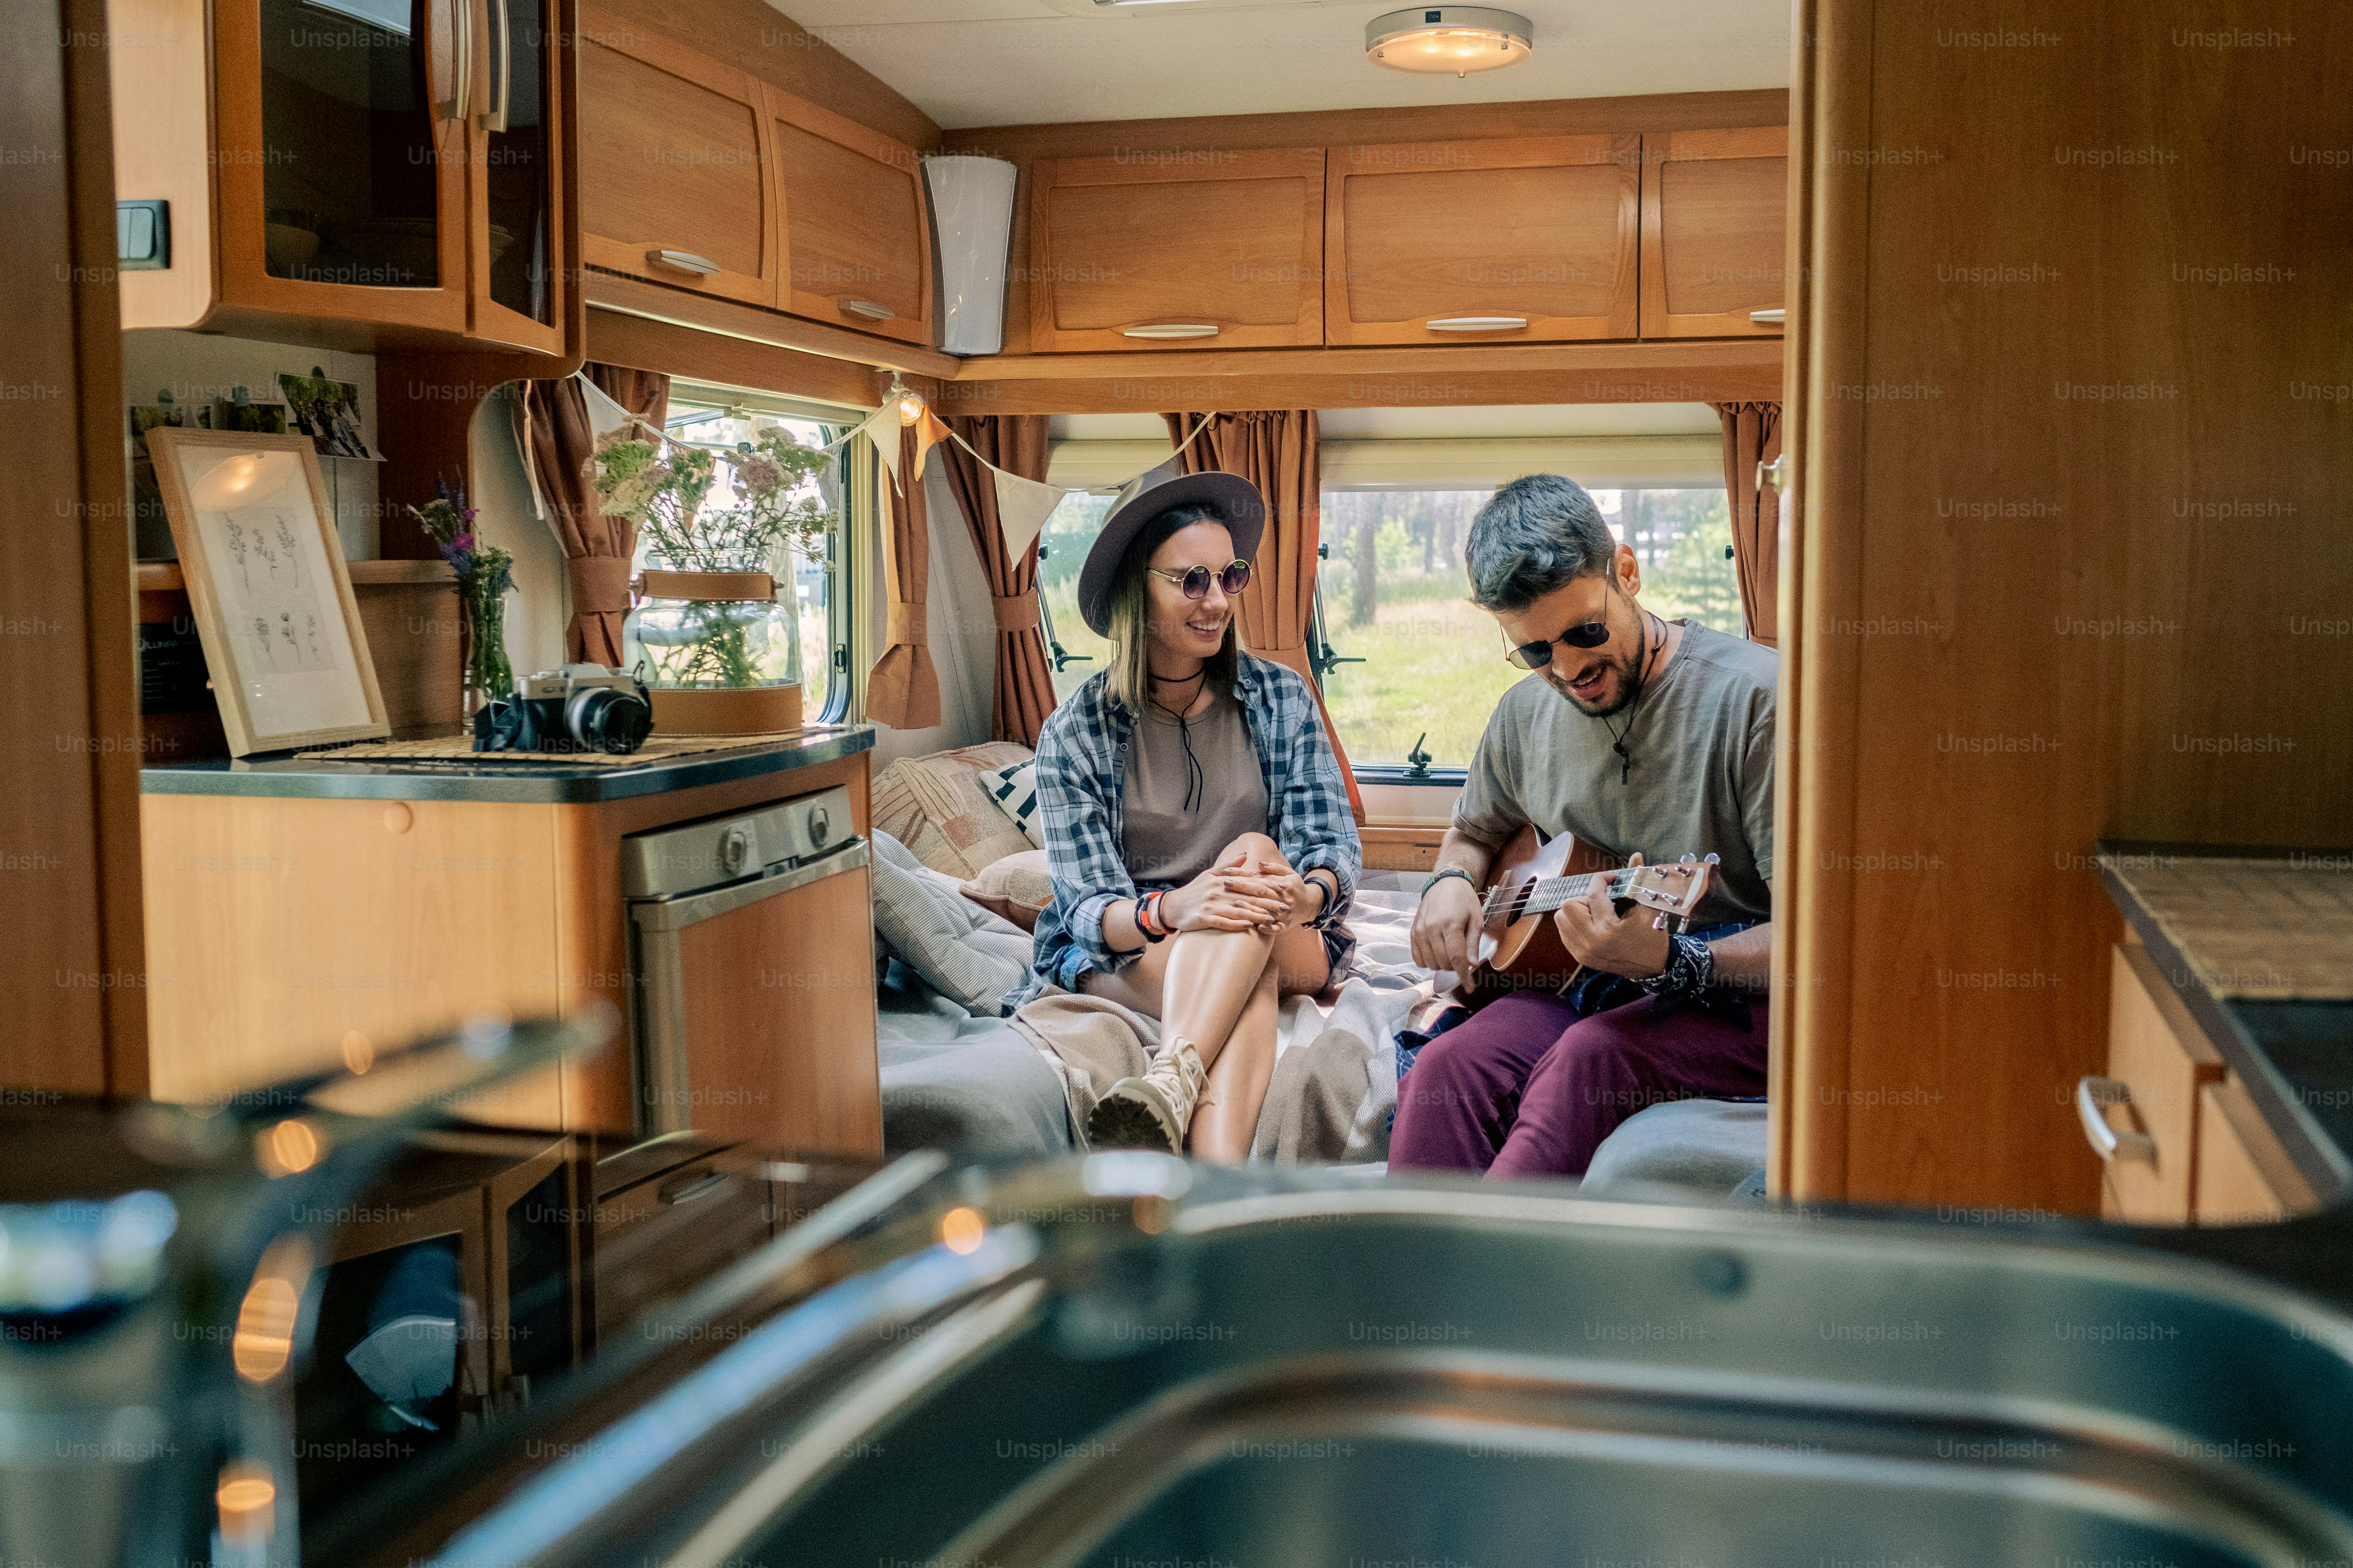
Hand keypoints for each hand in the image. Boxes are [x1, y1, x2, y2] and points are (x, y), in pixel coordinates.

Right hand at [1163, 859, 1289, 932]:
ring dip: (1257, 915)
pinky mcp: (1204, 918)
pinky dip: (1237, 924)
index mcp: (1221, 880)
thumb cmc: (1194, 891)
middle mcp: (1217, 891)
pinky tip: (1250, 926)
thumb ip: (1228, 866)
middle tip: (1285, 907)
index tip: (1283, 889)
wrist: (1172, 906)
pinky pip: (1223, 922)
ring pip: (1239, 910)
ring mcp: (1211, 905)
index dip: (1268, 886)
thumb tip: (1244, 855)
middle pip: (1248, 897)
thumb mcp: (1209, 874)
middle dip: (1268, 902)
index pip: (1249, 882)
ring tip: (1273, 919)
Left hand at [1219, 843, 1317, 921]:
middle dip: (1242, 887)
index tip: (1226, 872)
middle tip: (1224, 883)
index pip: (1258, 878)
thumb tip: (1259, 863)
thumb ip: (1274, 868)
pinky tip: (1257, 927)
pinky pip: (1276, 929)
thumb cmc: (1295, 887)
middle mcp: (1283, 898)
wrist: (1310, 905)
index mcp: (1283, 884)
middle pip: (1260, 892)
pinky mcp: (1285, 925)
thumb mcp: (1289, 873)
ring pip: (1266, 910)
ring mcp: (1284, 913)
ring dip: (1251, 908)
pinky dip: (1268, 928)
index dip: (1242, 875)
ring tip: (1235, 905)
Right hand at [1411, 873, 1482, 982]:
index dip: (1464, 976)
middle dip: (1455, 966)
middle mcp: (1432, 928)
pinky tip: (1437, 953)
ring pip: (1431, 963)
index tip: (1469, 987)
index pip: (1456, 958)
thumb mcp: (1476, 919)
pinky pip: (1418, 958)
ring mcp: (1420, 931)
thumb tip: (1472, 965)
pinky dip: (1428, 961)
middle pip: (1443, 963)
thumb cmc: (1464, 901)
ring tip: (1450, 952)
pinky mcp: (1413, 932)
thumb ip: (1473, 943)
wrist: (1445, 883)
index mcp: (1451, 925)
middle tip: (1462, 957)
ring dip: (1442, 964)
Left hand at [1551, 852, 1672, 979]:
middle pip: (1568, 906)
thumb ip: (1638, 880)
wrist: (1653, 967)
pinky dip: (1573, 924)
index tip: (1609, 878)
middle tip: (1601, 902)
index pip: (1594, 895)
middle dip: (1584, 898)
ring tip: (1595, 913)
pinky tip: (1591, 923)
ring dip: (1575, 911)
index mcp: (1609, 930)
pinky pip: (1563, 932)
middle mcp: (1591, 942)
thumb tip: (1635, 855)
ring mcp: (1583, 951)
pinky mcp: (1580, 957)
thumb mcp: (1649, 907)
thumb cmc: (1653, 936)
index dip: (1600, 880)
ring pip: (1561, 918)